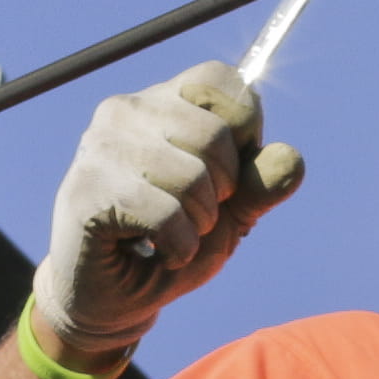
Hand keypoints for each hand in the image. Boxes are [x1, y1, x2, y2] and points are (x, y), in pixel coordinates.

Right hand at [30, 62, 300, 371]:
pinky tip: (160, 253)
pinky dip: (179, 247)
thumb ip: (262, 185)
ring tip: (172, 235)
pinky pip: (165, 215)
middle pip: (215, 134)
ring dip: (199, 223)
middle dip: (225, 190)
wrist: (112, 297)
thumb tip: (292, 159)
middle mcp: (125, 111)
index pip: (222, 81)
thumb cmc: (170, 243)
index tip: (228, 174)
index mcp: (161, 101)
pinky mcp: (86, 192)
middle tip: (195, 215)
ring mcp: (100, 148)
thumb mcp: (231, 214)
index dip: (245, 129)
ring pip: (192, 177)